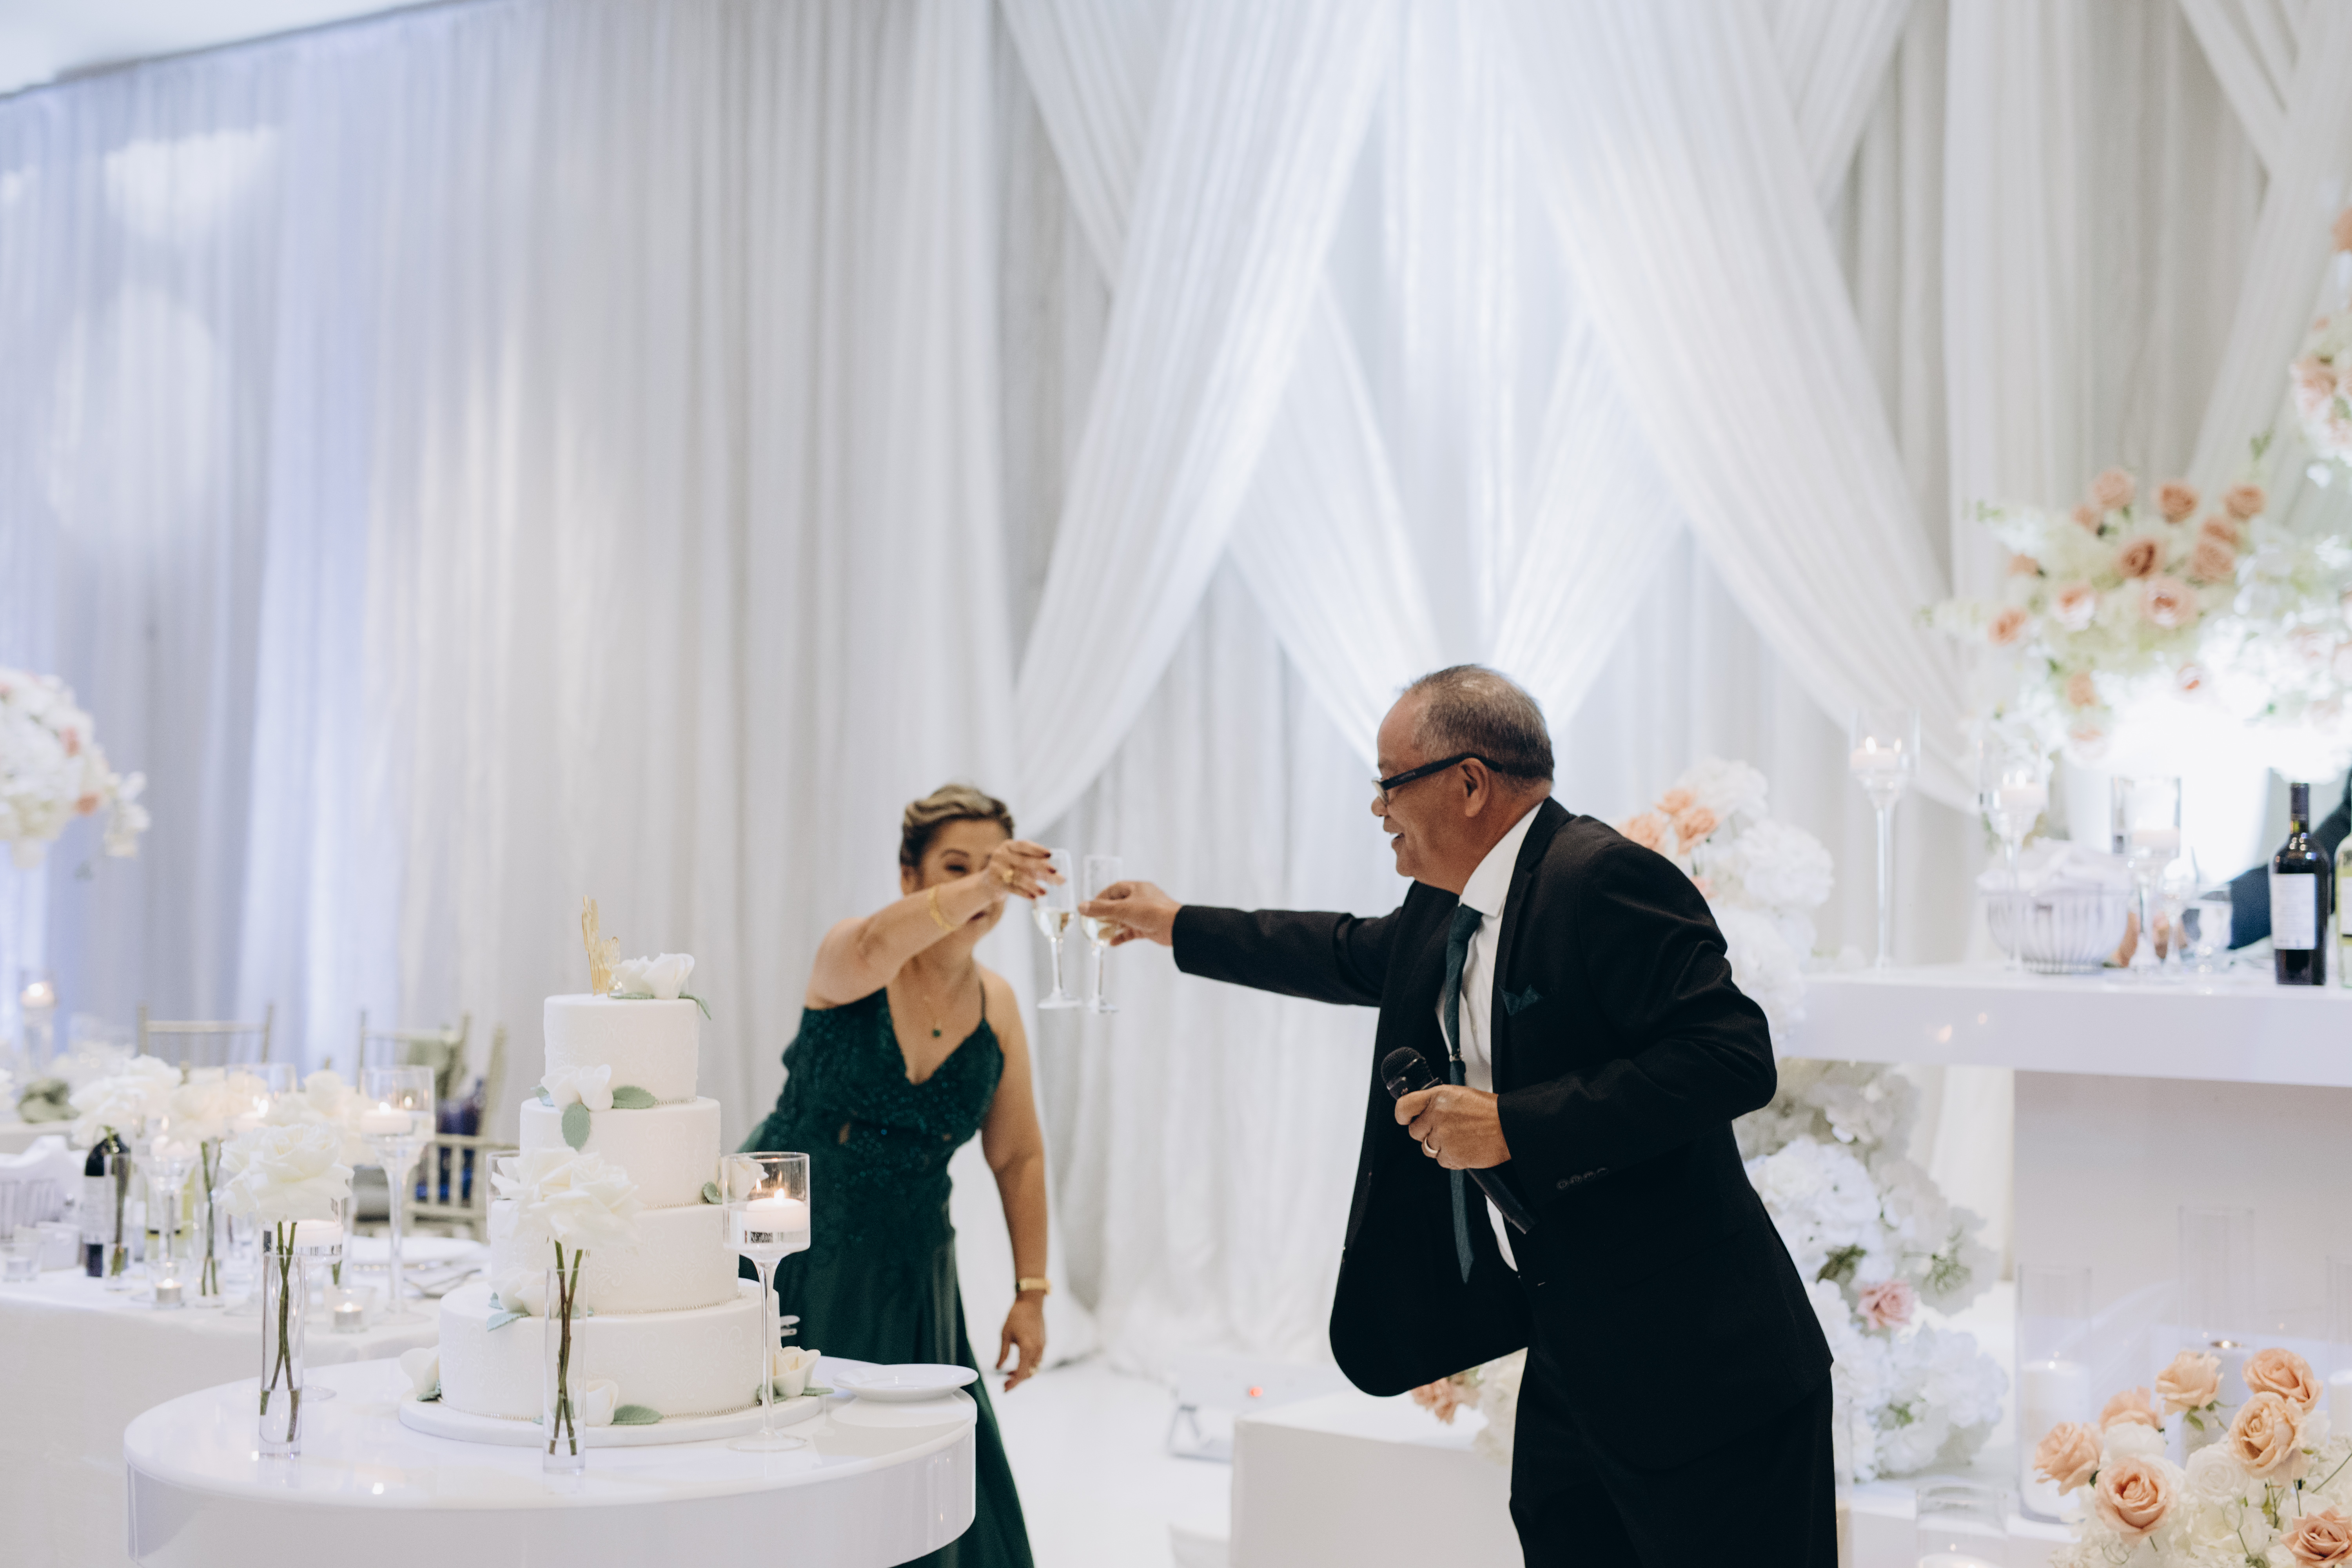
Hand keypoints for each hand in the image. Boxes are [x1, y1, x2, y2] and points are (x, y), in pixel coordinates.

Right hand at [983, 840, 1061, 900]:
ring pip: (1018, 876)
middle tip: (1054, 871)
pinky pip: (1011, 888)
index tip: (1050, 854)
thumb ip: (1043, 871)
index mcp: (1009, 846)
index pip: (1024, 845)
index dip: (1037, 849)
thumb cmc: (1014, 871)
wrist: (990, 883)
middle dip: (1040, 866)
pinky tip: (1033, 897)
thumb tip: (1063, 880)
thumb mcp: (1026, 867)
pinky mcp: (994, 882)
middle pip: (1023, 861)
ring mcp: (996, 868)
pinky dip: (1023, 893)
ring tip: (1045, 892)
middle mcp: (1001, 855)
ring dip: (1032, 884)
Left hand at [997, 1294, 1046, 1390]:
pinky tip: (1018, 1363)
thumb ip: (1002, 1354)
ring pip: (1034, 1368)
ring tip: (1009, 1373)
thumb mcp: (1005, 1335)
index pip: (1021, 1373)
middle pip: (1029, 1374)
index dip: (1013, 1383)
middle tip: (1004, 1383)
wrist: (1031, 1303)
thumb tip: (998, 1368)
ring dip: (1023, 1373)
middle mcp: (1037, 1350)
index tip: (1005, 1388)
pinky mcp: (1043, 1343)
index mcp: (1027, 1349)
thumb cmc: (1016, 1316)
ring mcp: (1042, 1347)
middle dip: (1017, 1381)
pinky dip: (1029, 1365)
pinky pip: (1037, 1360)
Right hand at [1079, 880, 1179, 945]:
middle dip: (1106, 914)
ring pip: (1125, 919)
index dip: (1102, 896)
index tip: (1091, 906)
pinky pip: (1132, 931)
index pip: (1115, 888)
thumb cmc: (1151, 912)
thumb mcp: (1122, 909)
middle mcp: (1142, 899)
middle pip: (1119, 904)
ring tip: (1100, 934)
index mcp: (1137, 888)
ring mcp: (1146, 914)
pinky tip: (1112, 943)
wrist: (1175, 927)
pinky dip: (1122, 936)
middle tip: (1093, 921)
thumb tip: (1081, 907)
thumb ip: (1101, 909)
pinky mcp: (1149, 927)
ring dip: (1113, 926)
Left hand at [1395, 1085, 1510, 1169]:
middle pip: (1414, 1132)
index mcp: (1437, 1097)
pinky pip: (1441, 1160)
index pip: (1404, 1106)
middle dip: (1427, 1132)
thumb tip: (1420, 1110)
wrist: (1509, 1126)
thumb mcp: (1458, 1095)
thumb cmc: (1489, 1110)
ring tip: (1459, 1137)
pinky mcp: (1451, 1156)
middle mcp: (1437, 1117)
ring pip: (1427, 1148)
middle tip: (1445, 1128)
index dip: (1402, 1115)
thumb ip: (1436, 1102)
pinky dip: (1450, 1156)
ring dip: (1439, 1145)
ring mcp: (1443, 1137)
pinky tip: (1464, 1146)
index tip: (1405, 1118)